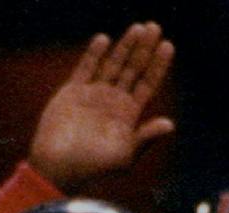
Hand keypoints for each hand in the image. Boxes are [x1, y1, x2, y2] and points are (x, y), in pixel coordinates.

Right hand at [28, 22, 174, 191]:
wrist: (57, 169)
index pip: (147, 84)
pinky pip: (85, 68)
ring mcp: (92, 96)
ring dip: (125, 46)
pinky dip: (94, 54)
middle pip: (133, 69)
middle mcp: (112, 102)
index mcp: (127, 116)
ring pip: (113, 64)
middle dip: (144, 49)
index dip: (158, 65)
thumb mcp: (124, 156)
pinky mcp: (72, 93)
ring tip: (138, 27)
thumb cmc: (92, 169)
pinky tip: (104, 39)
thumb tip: (171, 124)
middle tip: (155, 27)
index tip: (168, 46)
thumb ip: (145, 137)